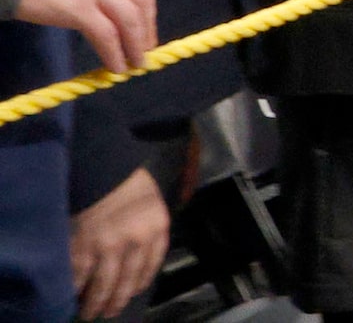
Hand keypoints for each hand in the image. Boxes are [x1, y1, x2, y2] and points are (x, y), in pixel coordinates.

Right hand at [13, 0, 154, 70]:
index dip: (147, 4)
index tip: (147, 22)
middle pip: (140, 0)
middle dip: (147, 27)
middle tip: (146, 48)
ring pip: (129, 19)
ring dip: (136, 44)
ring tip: (136, 62)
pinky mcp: (78, 8)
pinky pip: (106, 35)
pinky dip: (115, 53)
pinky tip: (115, 66)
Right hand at [69, 167, 167, 320]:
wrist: (101, 168)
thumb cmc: (127, 182)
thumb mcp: (152, 203)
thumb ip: (149, 229)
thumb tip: (139, 256)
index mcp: (158, 229)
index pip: (151, 267)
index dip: (139, 284)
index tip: (131, 293)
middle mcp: (137, 242)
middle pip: (126, 282)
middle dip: (116, 301)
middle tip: (108, 312)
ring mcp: (109, 247)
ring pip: (103, 286)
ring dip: (95, 303)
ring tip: (89, 312)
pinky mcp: (84, 248)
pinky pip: (79, 278)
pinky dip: (75, 290)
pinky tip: (72, 296)